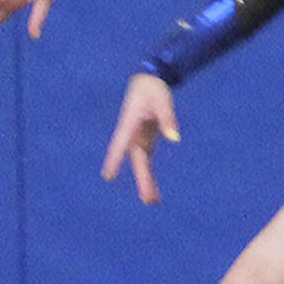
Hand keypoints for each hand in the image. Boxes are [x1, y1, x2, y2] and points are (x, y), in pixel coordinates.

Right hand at [101, 73, 180, 204]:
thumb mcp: (163, 101)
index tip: (108, 176)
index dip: (115, 160)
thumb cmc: (153, 89)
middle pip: (137, 161)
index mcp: (130, 125)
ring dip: (146, 183)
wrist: (148, 81)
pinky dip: (149, 177)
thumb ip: (168, 119)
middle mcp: (131, 137)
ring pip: (141, 166)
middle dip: (143, 180)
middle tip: (149, 199)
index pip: (120, 144)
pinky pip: (146, 163)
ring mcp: (138, 141)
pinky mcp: (145, 142)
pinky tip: (153, 192)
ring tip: (153, 202)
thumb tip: (175, 138)